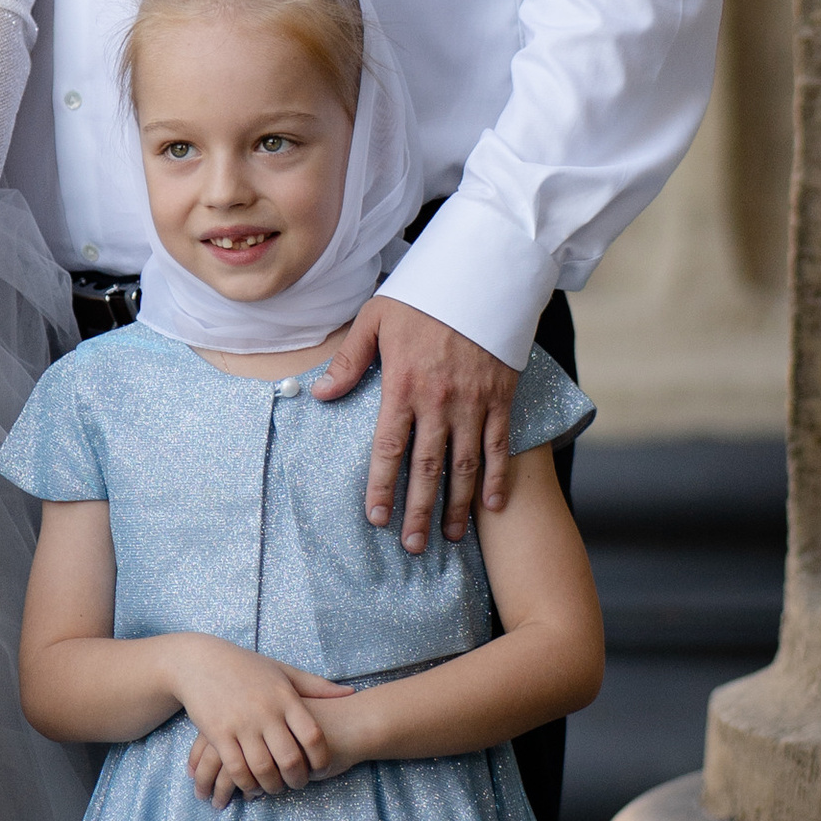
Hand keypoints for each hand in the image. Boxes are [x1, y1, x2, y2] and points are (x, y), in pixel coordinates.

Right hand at [167, 637, 352, 803]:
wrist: (200, 661)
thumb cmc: (246, 667)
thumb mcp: (283, 672)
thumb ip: (315, 685)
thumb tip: (350, 693)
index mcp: (286, 698)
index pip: (313, 737)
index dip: (321, 760)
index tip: (320, 769)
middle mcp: (266, 712)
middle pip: (290, 759)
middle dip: (297, 780)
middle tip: (297, 784)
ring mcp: (241, 724)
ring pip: (263, 769)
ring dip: (272, 786)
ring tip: (275, 788)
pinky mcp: (218, 733)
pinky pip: (236, 768)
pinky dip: (246, 783)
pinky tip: (250, 786)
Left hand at [313, 296, 520, 550]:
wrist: (481, 274)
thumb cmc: (422, 296)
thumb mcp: (375, 319)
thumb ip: (349, 361)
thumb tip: (320, 394)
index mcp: (403, 384)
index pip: (388, 447)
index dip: (382, 486)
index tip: (377, 519)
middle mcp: (439, 400)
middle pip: (427, 467)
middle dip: (418, 510)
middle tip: (413, 546)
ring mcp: (474, 402)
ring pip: (464, 465)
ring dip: (456, 504)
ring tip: (449, 537)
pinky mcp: (501, 398)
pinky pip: (499, 446)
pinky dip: (496, 478)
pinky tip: (491, 506)